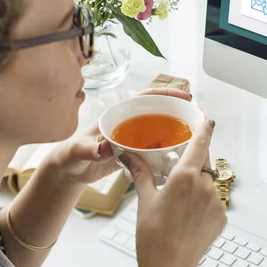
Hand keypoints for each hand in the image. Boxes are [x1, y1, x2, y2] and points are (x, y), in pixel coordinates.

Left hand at [46, 88, 192, 185]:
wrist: (68, 171)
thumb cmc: (70, 156)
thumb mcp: (79, 151)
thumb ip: (91, 149)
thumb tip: (105, 147)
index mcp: (118, 115)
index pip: (145, 98)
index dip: (165, 94)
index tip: (184, 96)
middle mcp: (128, 123)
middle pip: (158, 112)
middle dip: (178, 111)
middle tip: (198, 117)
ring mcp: (132, 138)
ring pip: (159, 130)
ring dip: (175, 132)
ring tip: (195, 136)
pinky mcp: (134, 153)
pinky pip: (155, 149)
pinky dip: (167, 151)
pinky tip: (178, 157)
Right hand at [120, 119, 226, 266]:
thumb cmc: (154, 237)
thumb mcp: (145, 200)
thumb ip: (141, 173)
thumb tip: (129, 156)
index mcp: (185, 177)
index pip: (201, 142)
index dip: (205, 127)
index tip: (207, 117)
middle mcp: (205, 186)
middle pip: (205, 160)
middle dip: (195, 159)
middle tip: (180, 167)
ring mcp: (216, 201)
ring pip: (209, 181)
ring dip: (198, 182)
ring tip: (180, 199)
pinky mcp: (221, 216)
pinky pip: (214, 199)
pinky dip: (203, 200)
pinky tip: (188, 213)